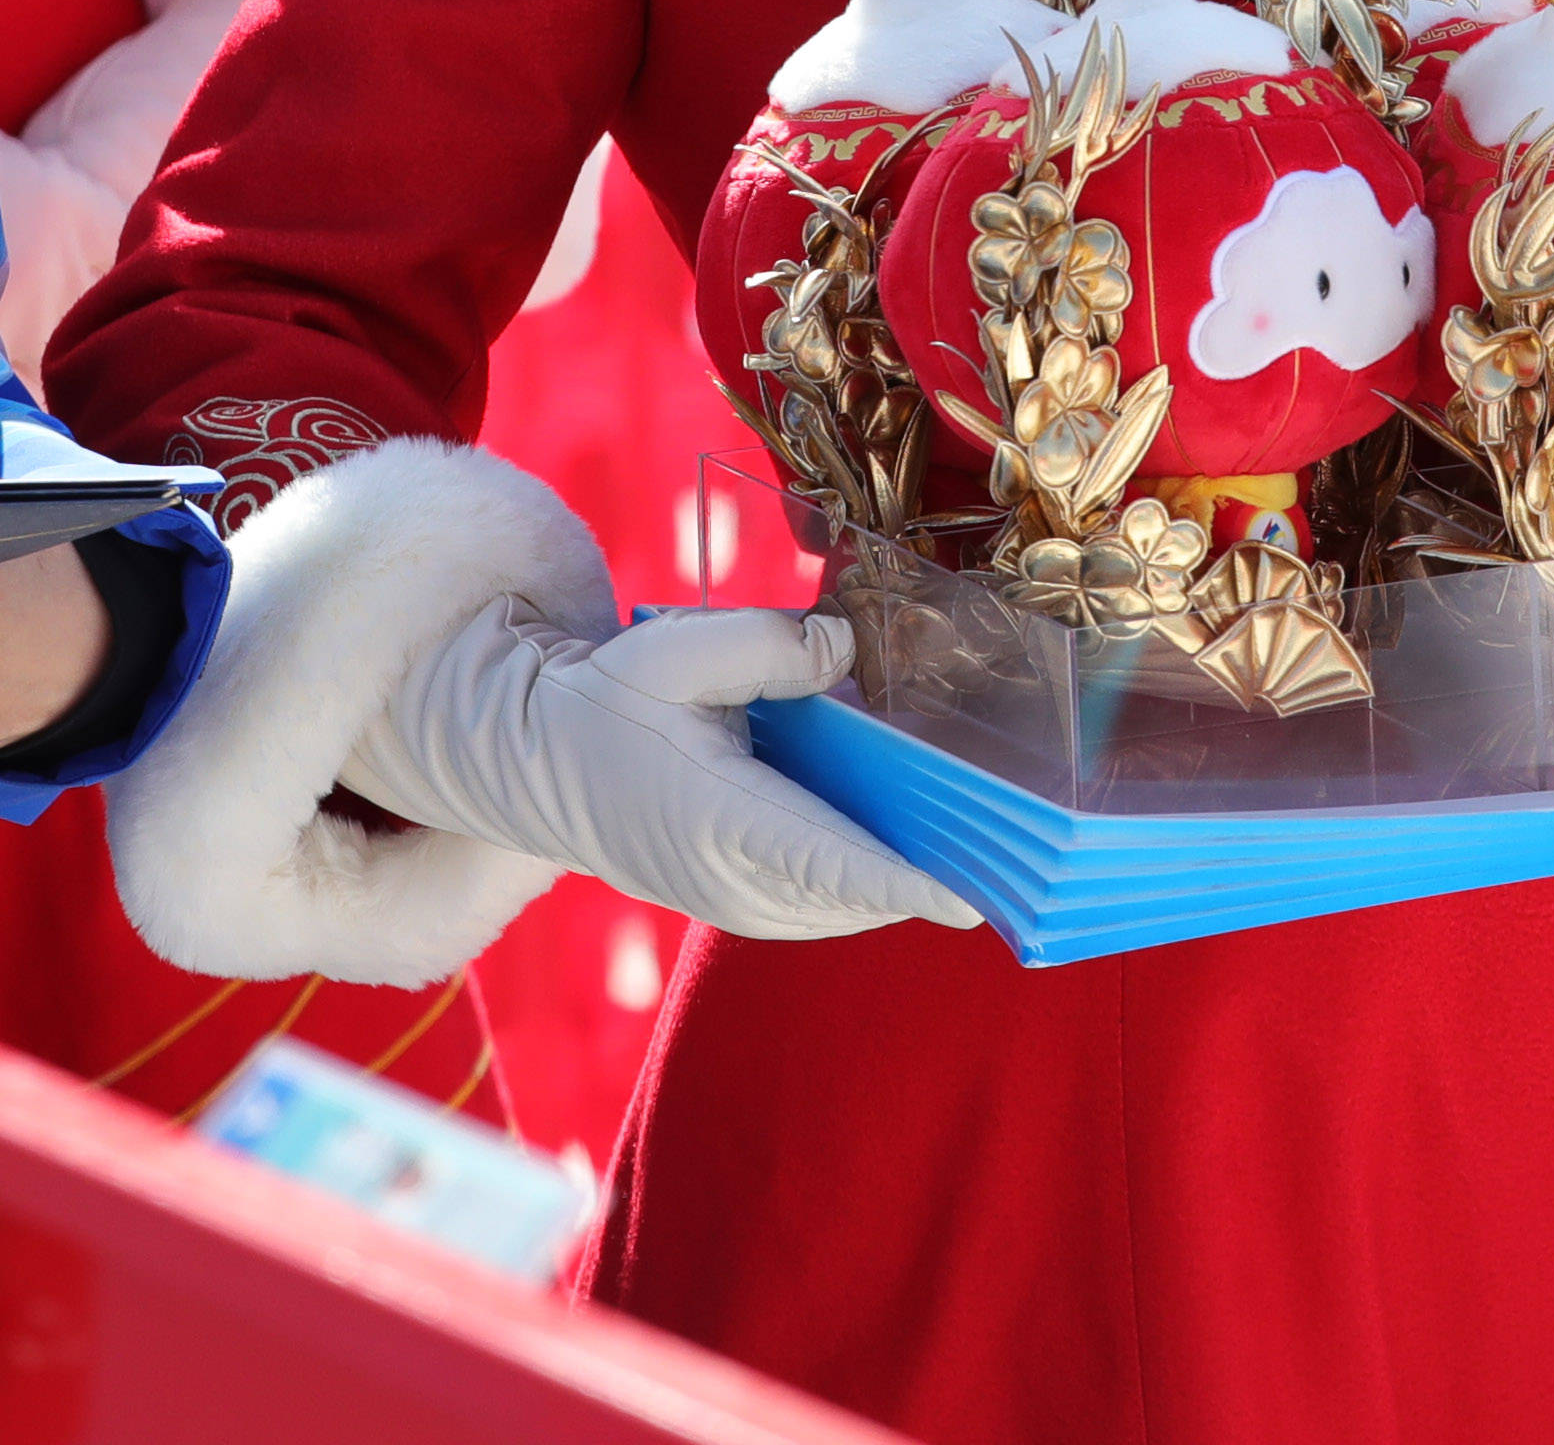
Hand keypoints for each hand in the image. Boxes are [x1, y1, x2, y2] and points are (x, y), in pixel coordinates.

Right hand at [337, 600, 975, 943]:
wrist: (537, 764)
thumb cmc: (610, 701)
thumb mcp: (678, 648)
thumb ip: (770, 646)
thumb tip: (847, 648)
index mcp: (720, 820)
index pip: (830, 864)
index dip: (906, 883)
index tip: (972, 897)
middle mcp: (731, 881)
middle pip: (856, 895)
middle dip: (932, 872)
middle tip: (1016, 845)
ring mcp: (734, 904)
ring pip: (845, 908)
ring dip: (904, 880)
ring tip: (982, 838)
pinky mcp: (737, 906)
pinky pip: (824, 905)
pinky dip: (870, 880)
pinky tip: (915, 835)